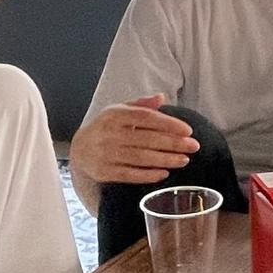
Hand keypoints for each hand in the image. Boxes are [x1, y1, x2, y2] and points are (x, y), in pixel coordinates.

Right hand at [72, 95, 198, 185]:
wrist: (79, 150)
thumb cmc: (106, 127)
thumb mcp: (119, 111)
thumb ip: (141, 105)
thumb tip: (162, 97)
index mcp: (115, 115)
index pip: (146, 118)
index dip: (168, 124)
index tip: (187, 130)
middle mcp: (110, 133)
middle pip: (147, 139)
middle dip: (173, 143)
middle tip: (193, 147)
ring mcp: (106, 154)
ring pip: (141, 158)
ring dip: (165, 160)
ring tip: (184, 160)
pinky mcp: (105, 172)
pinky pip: (130, 174)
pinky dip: (148, 175)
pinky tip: (164, 173)